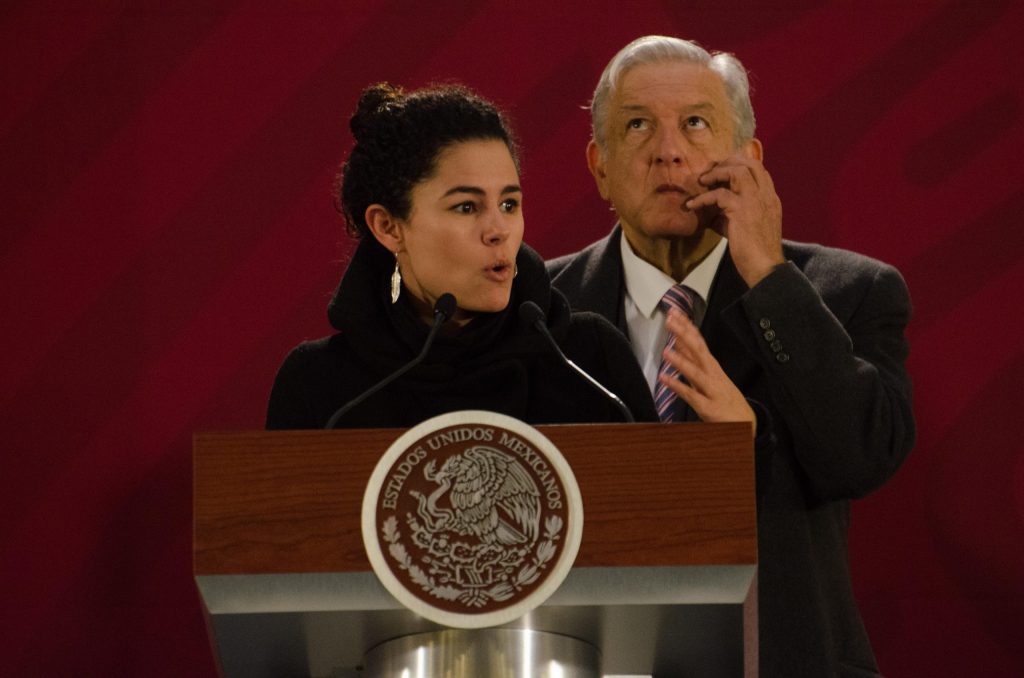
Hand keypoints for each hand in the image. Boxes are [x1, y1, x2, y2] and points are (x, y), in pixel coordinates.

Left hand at [659, 308, 755, 435]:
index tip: (675, 313)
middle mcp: (713, 374)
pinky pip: (691, 396)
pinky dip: (678, 387)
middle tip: (670, 320)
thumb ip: (692, 360)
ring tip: (666, 350)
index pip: (699, 342)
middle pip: (698, 351)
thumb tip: (678, 343)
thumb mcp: (709, 376)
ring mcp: (712, 390)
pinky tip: (665, 379)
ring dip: (681, 361)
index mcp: (713, 366)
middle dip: (684, 334)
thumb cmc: (724, 399)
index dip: (687, 327)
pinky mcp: (709, 407)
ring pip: (696, 372)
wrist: (747, 424)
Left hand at [686, 154, 783, 287]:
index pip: (759, 169)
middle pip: (749, 163)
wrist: (764, 267)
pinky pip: (719, 194)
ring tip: (702, 181)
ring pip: (737, 171)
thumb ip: (731, 216)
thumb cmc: (755, 252)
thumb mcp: (745, 228)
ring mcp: (756, 200)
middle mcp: (766, 195)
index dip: (739, 165)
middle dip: (727, 162)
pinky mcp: (742, 210)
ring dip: (716, 173)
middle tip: (710, 171)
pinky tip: (692, 205)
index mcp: (770, 198)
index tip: (721, 170)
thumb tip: (710, 214)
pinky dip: (702, 198)